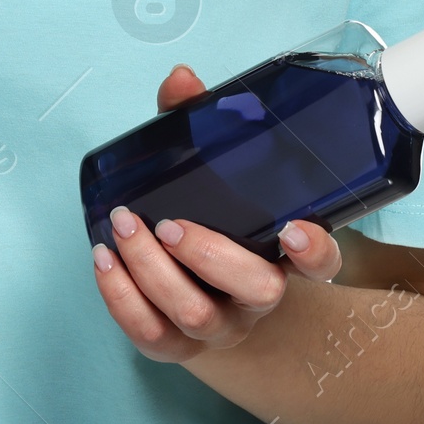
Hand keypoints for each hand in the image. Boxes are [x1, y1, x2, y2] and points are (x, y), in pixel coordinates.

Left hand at [91, 63, 343, 364]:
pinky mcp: (177, 345)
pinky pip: (150, 335)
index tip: (293, 228)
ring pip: (196, 315)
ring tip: (122, 225)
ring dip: (152, 270)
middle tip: (168, 224)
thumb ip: (196, 122)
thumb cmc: (209, 215)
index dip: (315, 250)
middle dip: (208, 254)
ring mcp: (220, 326)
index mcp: (280, 252)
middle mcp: (258, 295)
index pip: (321, 262)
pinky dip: (120, 296)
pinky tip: (102, 257)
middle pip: (256, 290)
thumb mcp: (210, 169)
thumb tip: (182, 78)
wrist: (197, 289)